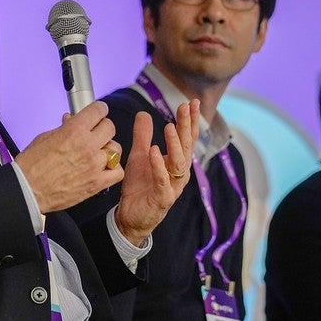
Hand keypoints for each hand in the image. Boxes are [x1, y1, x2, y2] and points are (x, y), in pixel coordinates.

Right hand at [15, 101, 123, 212]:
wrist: (28, 190)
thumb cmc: (31, 166)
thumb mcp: (45, 137)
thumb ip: (64, 128)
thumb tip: (71, 120)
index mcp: (74, 130)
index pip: (98, 110)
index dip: (98, 110)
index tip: (98, 112)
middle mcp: (87, 145)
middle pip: (110, 127)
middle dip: (102, 127)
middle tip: (95, 132)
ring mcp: (94, 164)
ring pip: (116, 149)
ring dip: (108, 148)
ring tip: (99, 152)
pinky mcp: (96, 183)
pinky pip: (117, 172)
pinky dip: (113, 169)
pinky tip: (104, 168)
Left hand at [114, 99, 199, 245]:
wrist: (130, 217)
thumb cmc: (139, 187)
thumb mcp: (139, 156)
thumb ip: (143, 137)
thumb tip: (143, 114)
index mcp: (176, 162)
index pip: (186, 138)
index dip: (190, 120)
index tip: (191, 102)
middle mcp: (179, 173)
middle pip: (186, 146)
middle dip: (187, 125)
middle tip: (185, 107)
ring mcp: (173, 186)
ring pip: (179, 163)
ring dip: (175, 144)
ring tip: (170, 126)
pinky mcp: (163, 198)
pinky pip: (163, 180)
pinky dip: (159, 165)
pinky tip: (154, 152)